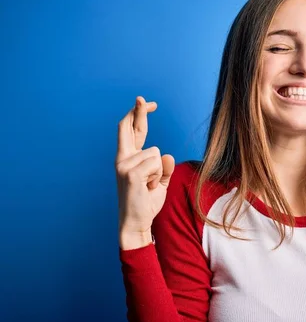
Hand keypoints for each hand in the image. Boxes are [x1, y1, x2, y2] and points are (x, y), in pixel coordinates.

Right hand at [115, 96, 174, 248]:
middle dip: (139, 112)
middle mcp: (122, 158)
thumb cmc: (147, 202)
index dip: (139, 115)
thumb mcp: (159, 182)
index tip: (146, 102)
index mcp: (128, 158)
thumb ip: (164, 168)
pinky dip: (158, 177)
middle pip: (130, 127)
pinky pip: (156, 164)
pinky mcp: (130, 173)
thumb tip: (168, 156)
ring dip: (160, 171)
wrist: (137, 222)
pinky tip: (148, 188)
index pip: (132, 130)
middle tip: (143, 98)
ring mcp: (124, 165)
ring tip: (149, 186)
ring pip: (156, 153)